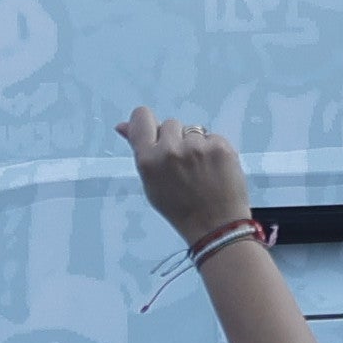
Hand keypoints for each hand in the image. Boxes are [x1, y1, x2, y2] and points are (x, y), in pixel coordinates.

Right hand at [120, 108, 257, 246]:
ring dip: (195, 144)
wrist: (216, 226)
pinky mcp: (220, 147)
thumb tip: (122, 126)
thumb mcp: (151, 183)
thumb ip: (139, 151)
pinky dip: (213, 149)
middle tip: (183, 165)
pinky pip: (213, 136)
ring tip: (200, 170)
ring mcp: (197, 147)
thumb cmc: (181, 209)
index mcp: (148, 160)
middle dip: (175, 139)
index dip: (147, 122)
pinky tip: (214, 169)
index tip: (154, 132)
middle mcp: (170, 150)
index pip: (142, 117)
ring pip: (193, 130)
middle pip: (170, 124)